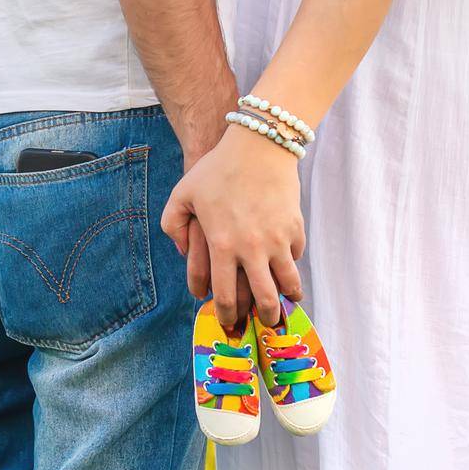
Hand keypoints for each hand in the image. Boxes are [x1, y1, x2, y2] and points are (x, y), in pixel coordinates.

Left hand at [161, 125, 304, 327]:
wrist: (258, 145)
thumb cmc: (218, 168)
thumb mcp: (183, 193)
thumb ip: (172, 224)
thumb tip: (180, 250)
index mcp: (222, 245)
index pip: (225, 296)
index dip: (226, 315)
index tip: (228, 321)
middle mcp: (252, 248)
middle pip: (262, 299)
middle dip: (264, 318)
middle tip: (264, 323)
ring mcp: (277, 239)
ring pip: (287, 284)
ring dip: (286, 298)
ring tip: (285, 303)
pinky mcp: (295, 227)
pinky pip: (296, 256)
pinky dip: (292, 265)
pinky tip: (287, 266)